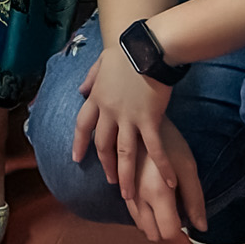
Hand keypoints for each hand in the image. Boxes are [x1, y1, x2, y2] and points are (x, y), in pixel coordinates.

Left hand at [72, 44, 205, 240]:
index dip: (79, 142)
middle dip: (106, 165)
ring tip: (128, 194)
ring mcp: (128, 117)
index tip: (76, 158)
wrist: (146, 48)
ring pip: (124, 153)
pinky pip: (154, 149)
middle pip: (103, 144)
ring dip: (126, 175)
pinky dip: (161, 166)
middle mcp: (109, 111)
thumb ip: (90, 79)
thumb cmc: (126, 52)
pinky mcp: (149, 120)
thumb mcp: (101, 63)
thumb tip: (80, 90)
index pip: (83, 125)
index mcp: (97, 97)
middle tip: (110, 182)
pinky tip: (168, 182)